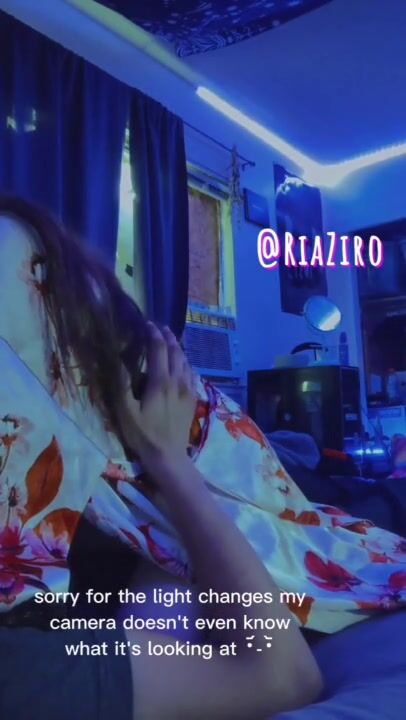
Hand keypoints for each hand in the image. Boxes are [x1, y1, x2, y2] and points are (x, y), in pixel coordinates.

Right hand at [117, 323, 195, 471]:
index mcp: (161, 382)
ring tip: (170, 339)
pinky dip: (185, 362)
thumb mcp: (126, 412)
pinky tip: (181, 363)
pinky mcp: (192, 398)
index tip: (147, 324)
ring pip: (185, 361)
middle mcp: (177, 381)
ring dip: (177, 347)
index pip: (159, 349)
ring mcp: (188, 390)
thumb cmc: (144, 435)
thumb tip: (118, 360)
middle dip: (167, 336)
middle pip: (175, 351)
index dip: (153, 334)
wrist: (169, 456)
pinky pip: (191, 373)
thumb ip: (122, 385)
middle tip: (159, 326)